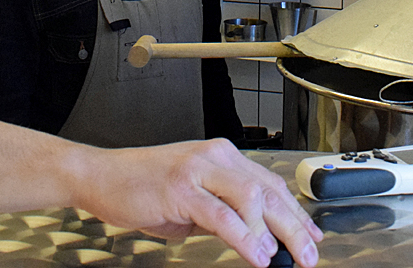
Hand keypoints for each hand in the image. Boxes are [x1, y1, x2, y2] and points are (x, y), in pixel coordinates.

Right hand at [76, 139, 322, 267]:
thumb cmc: (142, 186)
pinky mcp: (181, 188)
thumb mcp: (192, 198)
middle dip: (294, 226)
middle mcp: (214, 157)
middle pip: (269, 191)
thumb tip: (258, 236)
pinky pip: (221, 215)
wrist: (101, 177)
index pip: (270, 183)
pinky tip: (256, 255)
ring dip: (274, 231)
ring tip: (284, 257)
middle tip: (309, 255)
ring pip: (252, 198)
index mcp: (220, 156)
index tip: (311, 236)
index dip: (295, 212)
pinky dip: (244, 237)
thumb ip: (223, 211)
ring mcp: (197, 170)